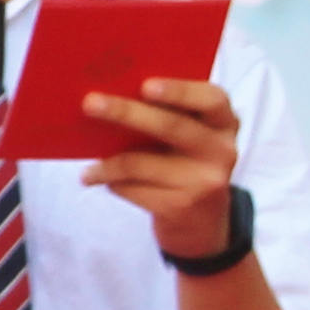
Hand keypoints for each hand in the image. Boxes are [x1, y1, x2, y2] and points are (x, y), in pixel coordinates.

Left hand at [79, 75, 242, 258]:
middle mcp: (221, 151)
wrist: (201, 224)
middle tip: (91, 103)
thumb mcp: (190, 137)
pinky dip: (111, 183)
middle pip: (171, 126)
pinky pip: (133, 189)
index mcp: (223, 123)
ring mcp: (204, 182)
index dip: (179, 91)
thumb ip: (168, 115)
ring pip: (141, 163)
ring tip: (85, 167)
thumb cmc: (184, 164)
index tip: (146, 85)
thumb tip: (111, 95)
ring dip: (106, 164)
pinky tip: (96, 179)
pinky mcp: (181, 207)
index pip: (211, 99)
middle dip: (126, 112)